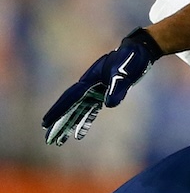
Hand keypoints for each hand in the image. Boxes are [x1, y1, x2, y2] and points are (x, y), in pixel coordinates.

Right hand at [42, 27, 163, 145]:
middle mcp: (89, 87)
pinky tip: (78, 135)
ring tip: (58, 141)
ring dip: (68, 126)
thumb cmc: (131, 58)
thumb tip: (108, 104)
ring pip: (78, 111)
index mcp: (90, 80)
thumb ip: (117, 87)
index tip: (45, 122)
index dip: (58, 111)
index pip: (71, 98)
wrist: (140, 51)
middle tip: (48, 139)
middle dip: (59, 123)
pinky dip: (84, 122)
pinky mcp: (104, 94)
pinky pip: (90, 111)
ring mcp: (96, 91)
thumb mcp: (125, 72)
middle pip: (70, 108)